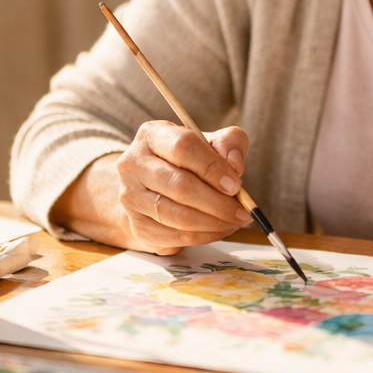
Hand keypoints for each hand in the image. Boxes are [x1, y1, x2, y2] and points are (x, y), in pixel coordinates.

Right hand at [116, 121, 252, 254]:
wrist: (154, 186)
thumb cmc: (188, 160)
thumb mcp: (210, 142)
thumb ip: (229, 143)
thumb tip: (235, 165)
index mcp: (152, 135)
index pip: (183, 147)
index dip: (212, 168)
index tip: (235, 185)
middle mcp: (134, 164)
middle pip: (180, 186)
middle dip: (218, 202)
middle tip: (242, 210)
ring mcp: (131, 197)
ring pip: (178, 216)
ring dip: (214, 223)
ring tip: (234, 221)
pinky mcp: (137, 225)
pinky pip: (176, 236)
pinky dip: (204, 236)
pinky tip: (219, 229)